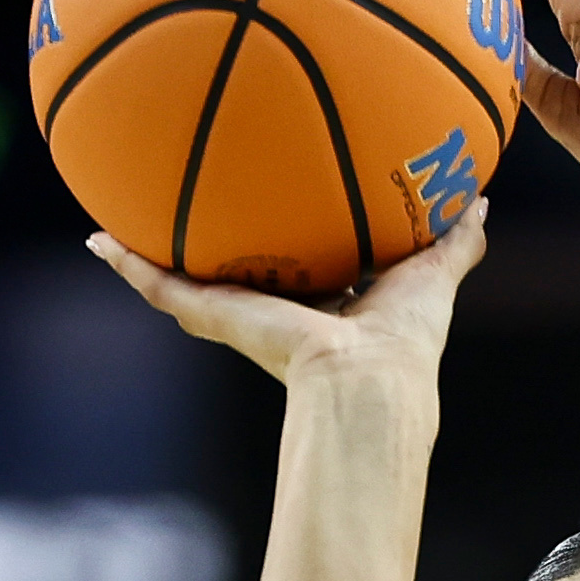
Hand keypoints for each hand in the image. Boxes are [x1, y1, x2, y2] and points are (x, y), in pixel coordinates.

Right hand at [86, 203, 487, 389]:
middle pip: (234, 275)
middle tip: (181, 209)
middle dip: (210, 245)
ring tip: (112, 227)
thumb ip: (454, 240)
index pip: (300, 269)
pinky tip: (99, 241)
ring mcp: (241, 317)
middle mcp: (278, 312)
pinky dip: (129, 265)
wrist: (365, 381)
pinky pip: (162, 287)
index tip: (271, 212)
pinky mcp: (215, 318)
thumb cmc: (406, 342)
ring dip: (148, 257)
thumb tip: (480, 199)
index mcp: (325, 307)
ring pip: (184, 282)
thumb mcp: (435, 273)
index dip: (288, 242)